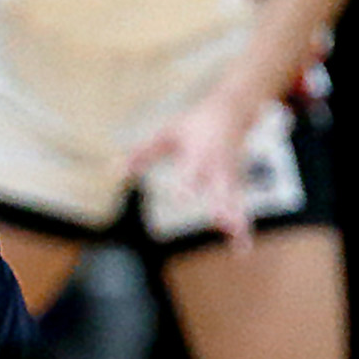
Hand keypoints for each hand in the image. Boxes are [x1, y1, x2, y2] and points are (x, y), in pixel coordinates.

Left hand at [128, 89, 261, 249]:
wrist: (232, 109)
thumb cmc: (194, 123)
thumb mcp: (167, 133)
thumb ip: (143, 152)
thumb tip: (116, 170)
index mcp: (198, 153)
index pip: (192, 172)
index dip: (186, 185)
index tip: (181, 198)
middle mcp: (217, 167)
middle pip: (220, 189)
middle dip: (221, 206)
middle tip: (221, 223)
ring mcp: (230, 175)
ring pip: (234, 202)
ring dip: (236, 224)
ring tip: (239, 248)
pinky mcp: (238, 182)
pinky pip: (240, 207)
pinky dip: (242, 227)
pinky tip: (241, 249)